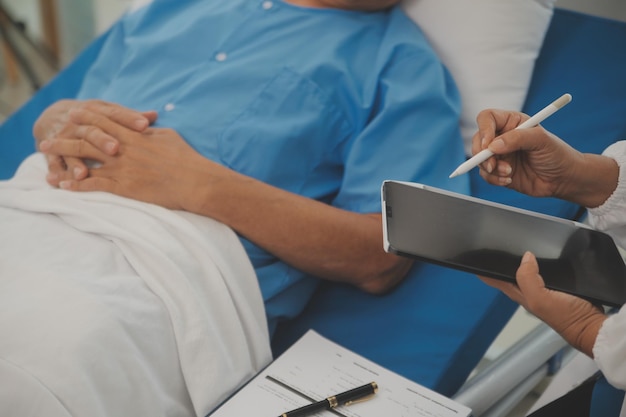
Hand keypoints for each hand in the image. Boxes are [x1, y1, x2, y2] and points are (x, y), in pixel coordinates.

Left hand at [39, 106, 210, 209]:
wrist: (196, 182)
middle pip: (87, 140)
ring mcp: (123, 169)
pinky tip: (64, 186)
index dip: (86, 117)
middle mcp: (124, 150)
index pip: (104, 122)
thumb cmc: (187, 159)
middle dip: (64, 138)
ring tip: (46, 163)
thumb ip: (150, 130)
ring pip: (85, 163)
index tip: (71, 115)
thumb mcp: (168, 136)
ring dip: (64, 162)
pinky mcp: (125, 188)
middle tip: (46, 138)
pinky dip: (78, 186)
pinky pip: (95, 186)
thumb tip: (143, 124)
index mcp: (135, 135)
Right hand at [472, 109, 617, 206]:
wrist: (564, 179)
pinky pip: (485, 175)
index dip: (484, 130)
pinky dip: (494, 179)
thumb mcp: (541, 140)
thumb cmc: (556, 154)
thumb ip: (517, 138)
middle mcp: (502, 137)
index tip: (488, 145)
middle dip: (482, 154)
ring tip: (508, 173)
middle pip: (478, 140)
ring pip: (479, 159)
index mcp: (512, 122)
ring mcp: (499, 154)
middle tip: (491, 165)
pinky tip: (508, 180)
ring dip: (491, 169)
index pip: (487, 118)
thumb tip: (493, 146)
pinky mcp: (498, 171)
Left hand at [478, 252, 605, 356]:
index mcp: (521, 295)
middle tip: (496, 245)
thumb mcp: (540, 298)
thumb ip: (528, 278)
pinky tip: (546, 255)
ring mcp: (545, 291)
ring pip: (529, 272)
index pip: (497, 281)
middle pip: (511, 275)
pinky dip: (543, 264)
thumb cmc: (565, 316)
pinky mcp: (560, 288)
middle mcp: (530, 293)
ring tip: (518, 244)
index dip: (484, 271)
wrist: (592, 327)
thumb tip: (526, 257)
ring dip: (523, 262)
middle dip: (502, 263)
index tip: (473, 257)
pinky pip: (547, 273)